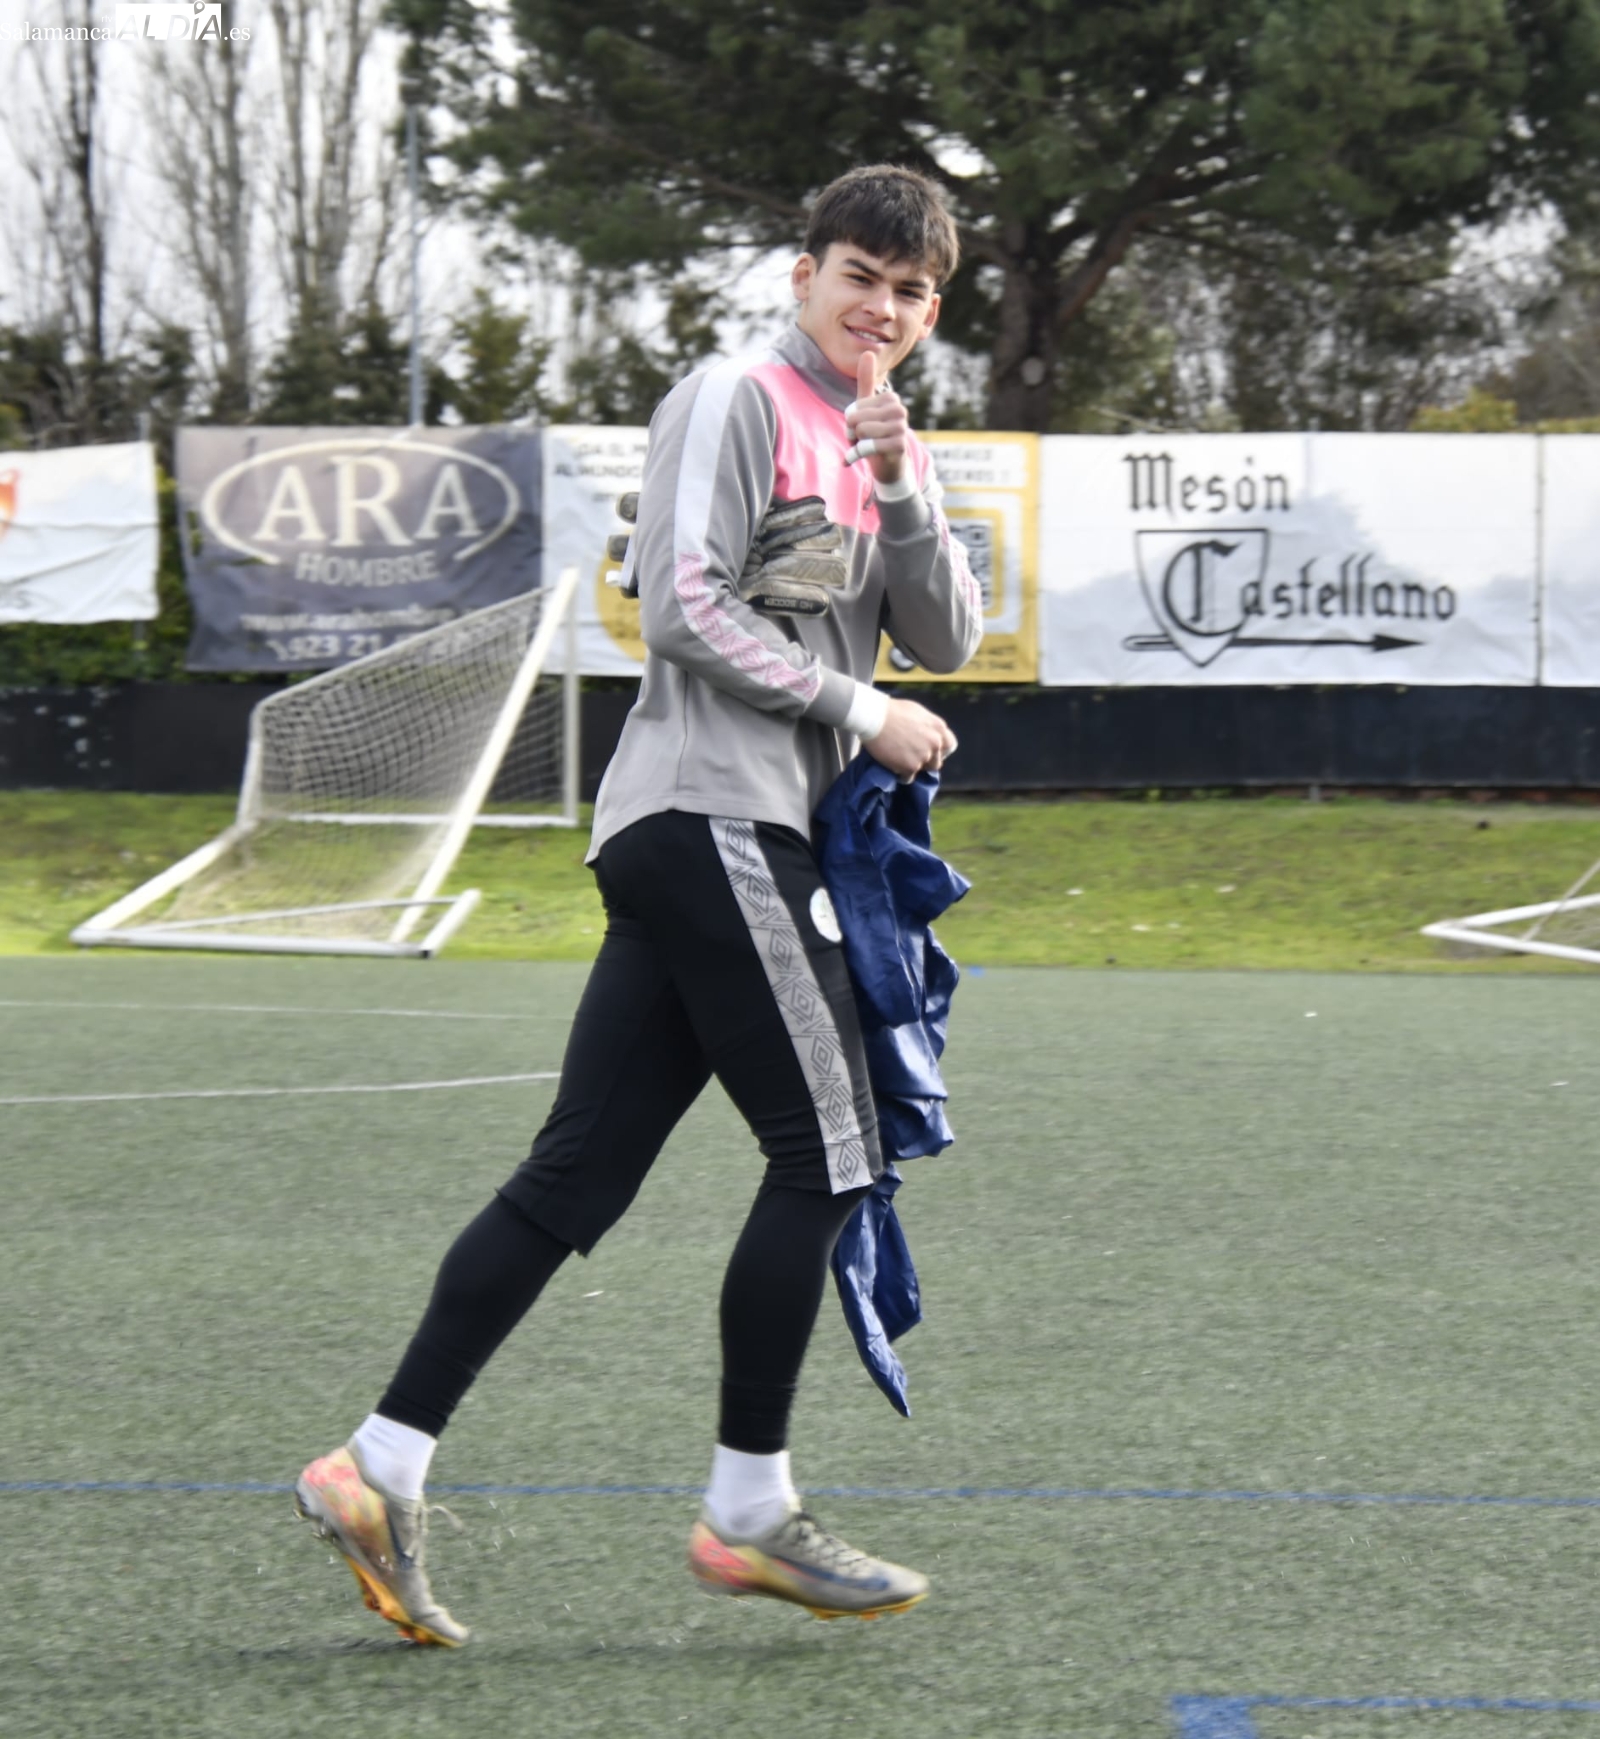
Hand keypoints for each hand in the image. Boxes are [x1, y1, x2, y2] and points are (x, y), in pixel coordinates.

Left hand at [844, 352, 911, 487]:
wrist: (888, 465)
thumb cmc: (875, 434)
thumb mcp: (867, 408)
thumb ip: (866, 382)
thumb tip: (868, 352)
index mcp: (891, 398)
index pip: (854, 407)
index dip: (850, 421)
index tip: (860, 427)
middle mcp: (899, 410)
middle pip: (856, 418)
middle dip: (852, 433)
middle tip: (861, 439)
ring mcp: (901, 428)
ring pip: (862, 431)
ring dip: (856, 444)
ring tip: (865, 447)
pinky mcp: (900, 445)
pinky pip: (869, 446)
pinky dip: (858, 455)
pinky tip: (860, 457)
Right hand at [864, 696, 957, 779]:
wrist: (874, 718)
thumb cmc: (892, 711)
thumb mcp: (918, 712)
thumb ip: (928, 726)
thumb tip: (929, 735)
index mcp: (939, 727)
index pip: (950, 745)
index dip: (940, 751)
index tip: (930, 751)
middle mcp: (935, 743)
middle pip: (936, 762)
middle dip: (925, 761)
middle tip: (910, 757)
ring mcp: (924, 756)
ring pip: (922, 770)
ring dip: (913, 767)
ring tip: (899, 761)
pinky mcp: (910, 767)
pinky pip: (908, 778)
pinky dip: (901, 775)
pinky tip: (893, 766)